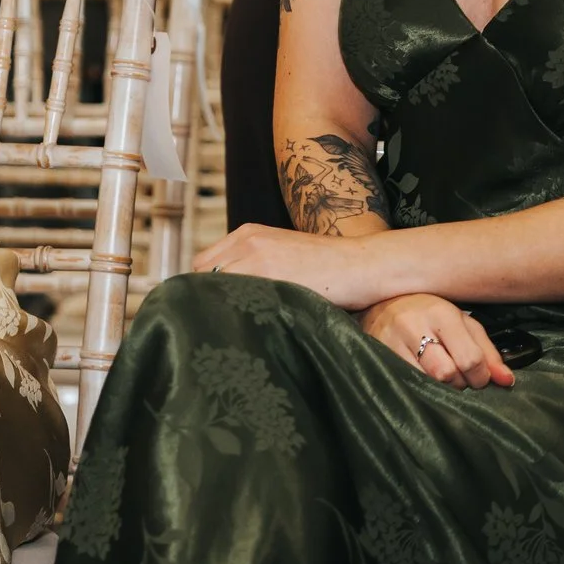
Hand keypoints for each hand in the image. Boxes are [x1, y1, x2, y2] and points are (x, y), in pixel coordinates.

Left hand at [192, 223, 382, 309]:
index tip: (211, 310)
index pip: (203, 264)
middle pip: (201, 274)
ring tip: (226, 329)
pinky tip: (242, 328)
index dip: (204, 289)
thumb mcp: (284, 256)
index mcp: (247, 234)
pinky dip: (233, 311)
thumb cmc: (328, 268)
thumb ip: (255, 268)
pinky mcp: (269, 273)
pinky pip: (234, 295)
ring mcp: (256, 255)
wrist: (363, 264)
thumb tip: (227, 300)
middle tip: (214, 323)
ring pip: (213, 285)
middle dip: (205, 298)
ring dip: (217, 307)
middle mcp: (246, 240)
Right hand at [359, 293, 513, 389]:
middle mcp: (414, 325)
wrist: (379, 299)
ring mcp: (392, 340)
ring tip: (439, 373)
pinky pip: (406, 381)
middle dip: (459, 382)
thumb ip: (487, 351)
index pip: (470, 359)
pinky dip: (420, 384)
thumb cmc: (427, 311)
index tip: (479, 377)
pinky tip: (422, 373)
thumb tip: (507, 380)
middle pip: (447, 374)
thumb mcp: (462, 323)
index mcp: (441, 314)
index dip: (481, 376)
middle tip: (459, 376)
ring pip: (426, 381)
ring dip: (439, 385)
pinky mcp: (378, 353)